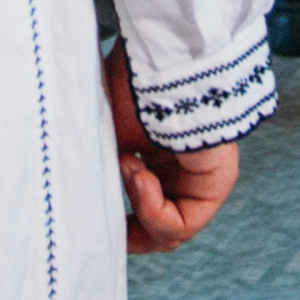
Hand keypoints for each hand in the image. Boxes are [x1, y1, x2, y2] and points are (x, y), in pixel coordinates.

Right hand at [104, 52, 239, 253]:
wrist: (152, 64)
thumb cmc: (125, 87)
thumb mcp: (105, 139)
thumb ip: (102, 173)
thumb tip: (82, 209)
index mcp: (159, 158)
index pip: (148, 210)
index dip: (123, 227)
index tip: (97, 220)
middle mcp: (184, 171)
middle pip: (163, 230)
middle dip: (133, 234)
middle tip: (111, 225)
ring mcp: (203, 179)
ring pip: (172, 232)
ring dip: (139, 210)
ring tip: (126, 167)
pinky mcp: (217, 183)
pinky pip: (184, 224)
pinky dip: (154, 212)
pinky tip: (140, 176)